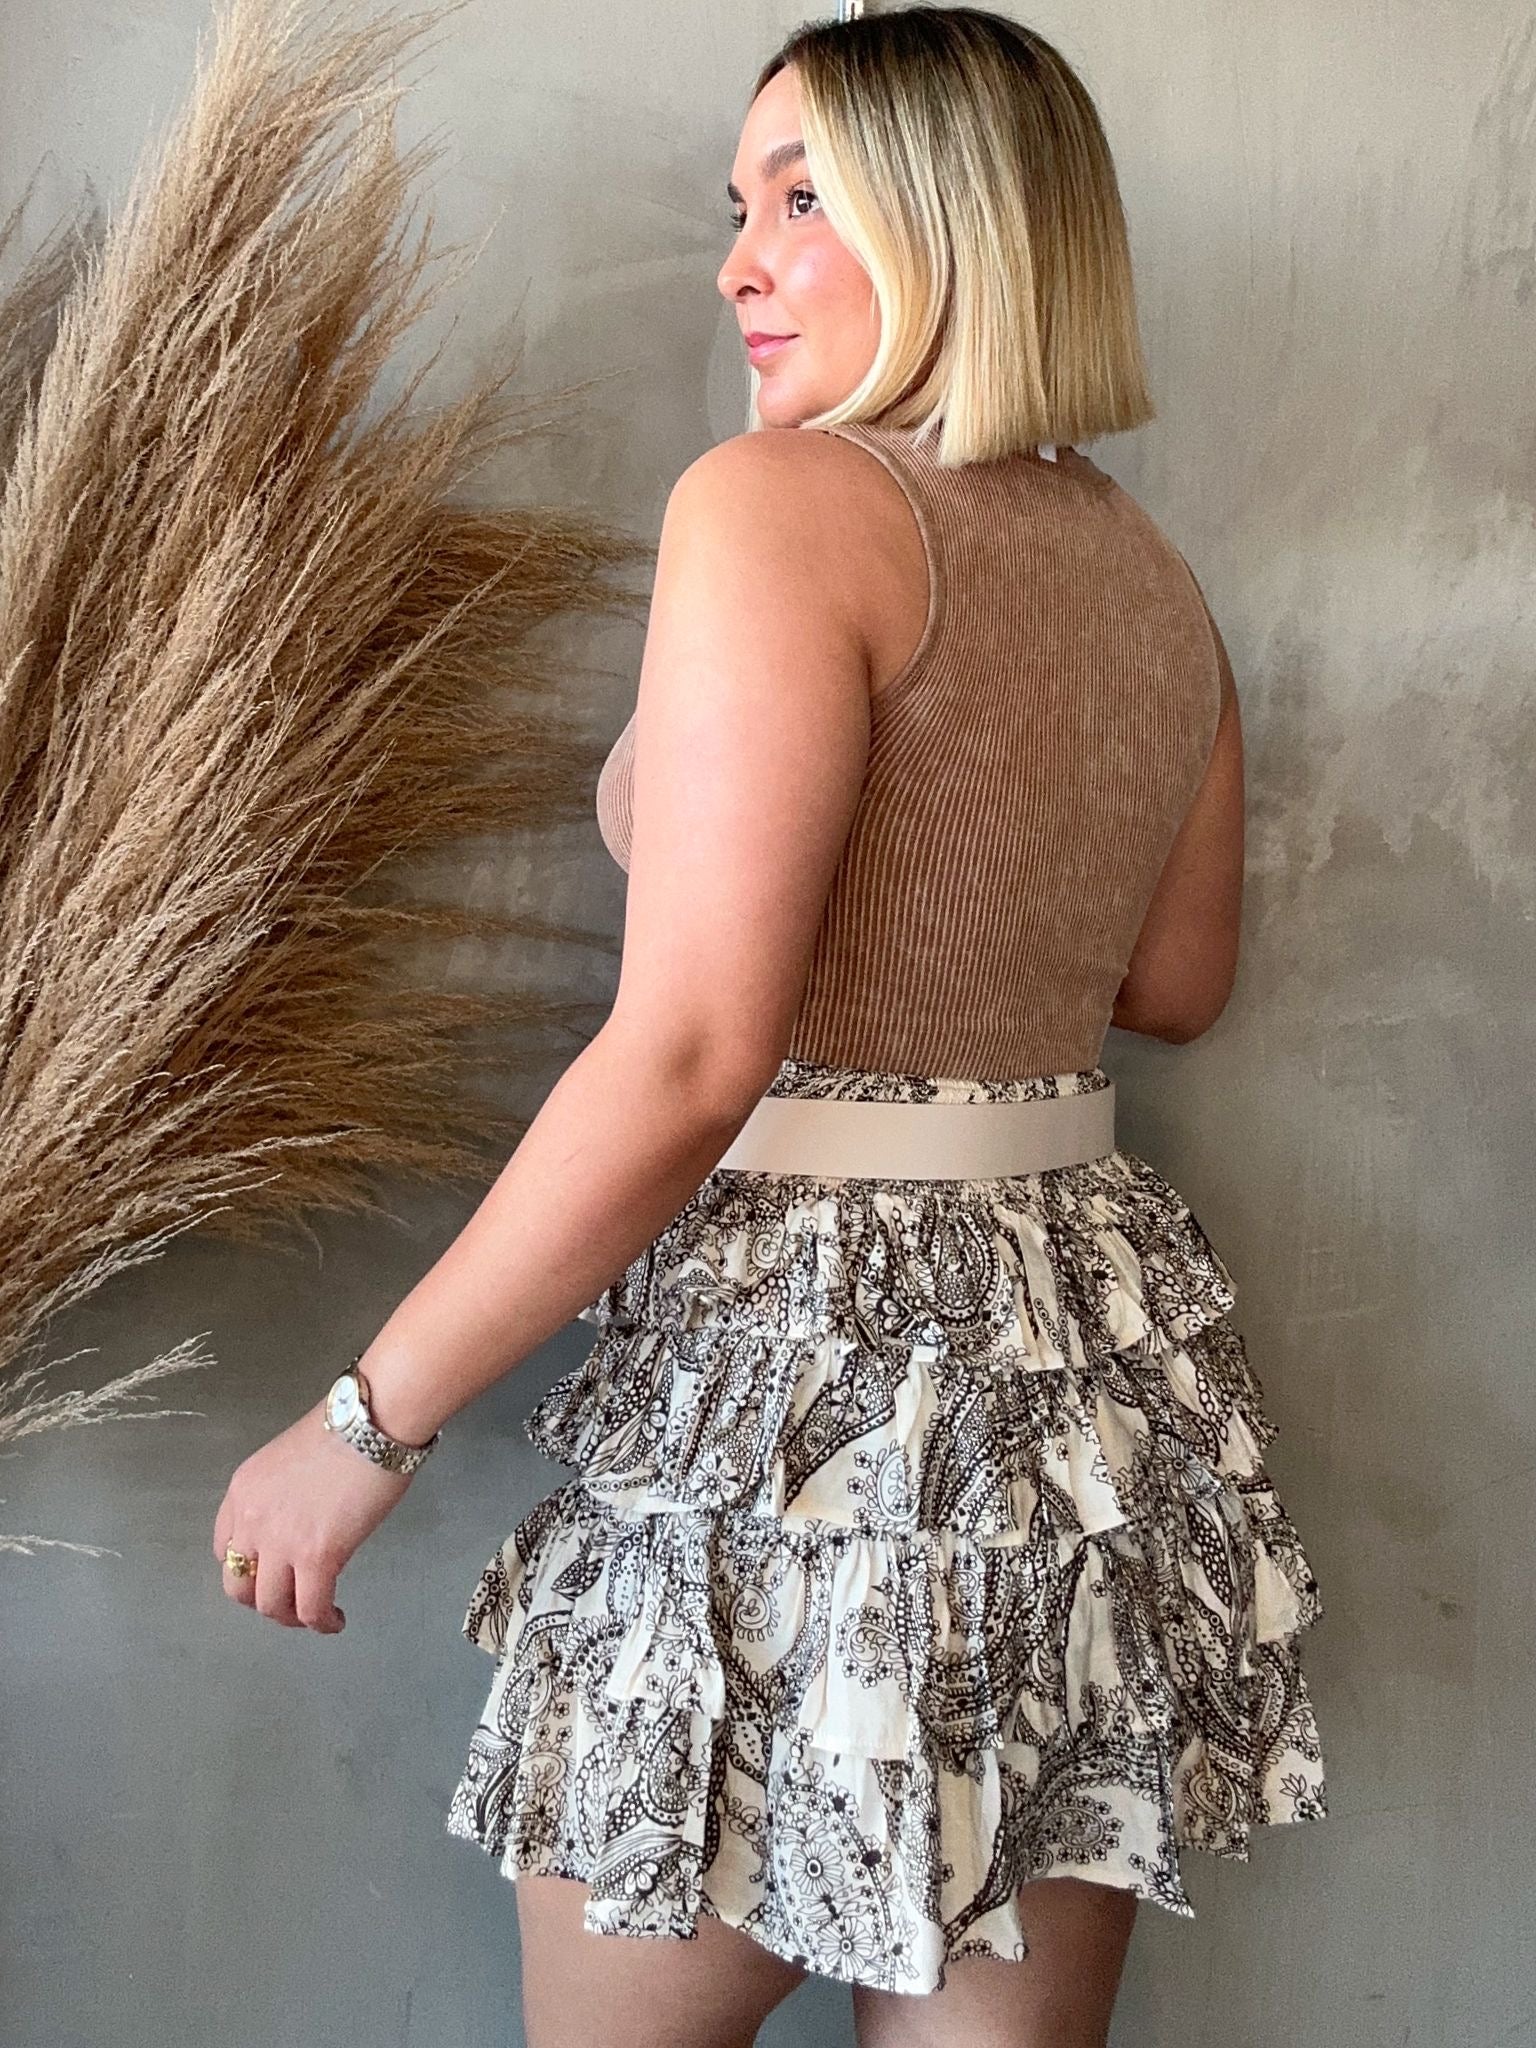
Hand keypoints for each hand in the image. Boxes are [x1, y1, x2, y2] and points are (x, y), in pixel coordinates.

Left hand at [212, 1396, 413, 1632]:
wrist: (372, 1423)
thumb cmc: (347, 1428)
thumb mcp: (291, 1457)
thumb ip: (284, 1493)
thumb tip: (304, 1517)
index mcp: (243, 1491)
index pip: (225, 1547)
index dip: (248, 1567)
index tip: (270, 1572)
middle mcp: (252, 1519)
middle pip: (238, 1585)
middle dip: (262, 1600)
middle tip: (290, 1602)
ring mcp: (281, 1541)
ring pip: (270, 1605)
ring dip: (291, 1617)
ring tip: (315, 1615)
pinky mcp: (317, 1557)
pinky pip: (311, 1609)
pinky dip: (322, 1623)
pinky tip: (335, 1620)